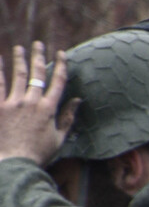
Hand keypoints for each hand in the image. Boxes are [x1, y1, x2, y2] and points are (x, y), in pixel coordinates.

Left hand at [0, 43, 70, 164]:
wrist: (15, 163)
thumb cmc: (39, 154)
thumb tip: (77, 100)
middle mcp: (32, 102)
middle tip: (38, 44)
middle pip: (36, 74)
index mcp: (49, 109)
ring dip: (18, 60)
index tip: (61, 53)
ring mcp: (13, 103)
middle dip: (38, 57)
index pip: (58, 82)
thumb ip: (68, 118)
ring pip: (17, 76)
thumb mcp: (59, 138)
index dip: (60, 65)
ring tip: (19, 48)